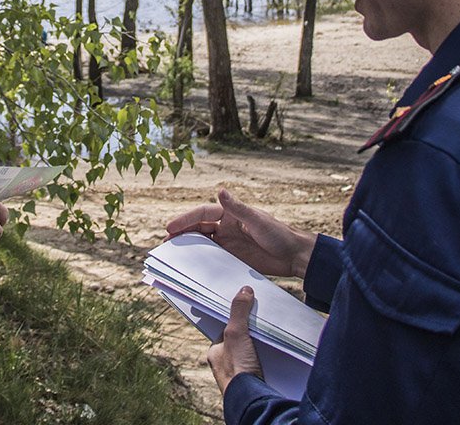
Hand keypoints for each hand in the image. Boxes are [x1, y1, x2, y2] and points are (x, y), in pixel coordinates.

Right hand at [165, 189, 316, 277]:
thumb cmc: (279, 234)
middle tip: (166, 242)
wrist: (294, 256)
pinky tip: (190, 267)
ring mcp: (228, 244)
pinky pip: (212, 259)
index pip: (202, 214)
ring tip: (172, 254)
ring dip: (188, 247)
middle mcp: (226, 227)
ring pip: (202, 243)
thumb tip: (220, 191)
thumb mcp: (257, 221)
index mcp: (230, 214)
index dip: (185, 219)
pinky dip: (200, 261)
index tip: (170, 227)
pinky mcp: (232, 259)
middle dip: (181, 233)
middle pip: (198, 228)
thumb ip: (237, 208)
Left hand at [207, 286, 263, 392]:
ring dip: (259, 346)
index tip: (247, 310)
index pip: (224, 329)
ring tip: (271, 335)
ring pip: (248, 352)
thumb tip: (244, 290)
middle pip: (237, 340)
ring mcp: (238, 373)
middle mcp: (223, 363)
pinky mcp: (252, 381)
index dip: (235, 319)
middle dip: (249, 332)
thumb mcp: (236, 332)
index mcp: (215, 353)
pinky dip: (266, 358)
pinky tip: (275, 353)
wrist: (251, 399)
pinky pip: (259, 364)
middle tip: (263, 321)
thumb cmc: (237, 368)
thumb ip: (238, 311)